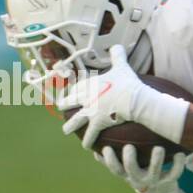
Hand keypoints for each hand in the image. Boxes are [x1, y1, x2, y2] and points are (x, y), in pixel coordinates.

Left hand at [60, 45, 189, 149]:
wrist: (132, 99)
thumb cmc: (127, 82)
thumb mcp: (122, 66)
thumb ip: (118, 56)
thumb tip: (119, 45)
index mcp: (90, 84)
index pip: (76, 87)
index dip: (72, 91)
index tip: (71, 93)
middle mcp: (86, 97)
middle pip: (70, 102)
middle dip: (64, 105)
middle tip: (61, 108)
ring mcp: (90, 111)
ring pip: (75, 120)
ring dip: (69, 126)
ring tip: (66, 130)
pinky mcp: (97, 123)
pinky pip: (90, 134)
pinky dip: (88, 140)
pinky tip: (86, 146)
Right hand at [97, 144, 192, 192]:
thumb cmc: (138, 175)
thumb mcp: (124, 171)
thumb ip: (110, 161)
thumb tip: (93, 148)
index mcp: (127, 175)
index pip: (115, 169)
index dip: (110, 160)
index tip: (106, 148)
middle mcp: (140, 179)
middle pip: (132, 170)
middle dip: (129, 159)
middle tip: (129, 147)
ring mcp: (155, 180)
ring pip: (155, 171)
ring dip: (156, 160)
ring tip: (158, 148)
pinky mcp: (170, 181)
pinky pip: (175, 173)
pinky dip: (178, 164)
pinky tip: (180, 153)